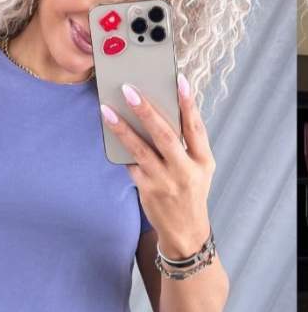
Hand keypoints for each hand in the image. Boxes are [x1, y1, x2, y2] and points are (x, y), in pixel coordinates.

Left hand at [100, 74, 215, 257]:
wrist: (186, 231)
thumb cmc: (191, 192)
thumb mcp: (201, 168)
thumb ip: (188, 144)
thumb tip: (164, 112)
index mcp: (204, 160)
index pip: (196, 127)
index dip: (188, 102)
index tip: (179, 79)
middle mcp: (185, 170)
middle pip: (165, 135)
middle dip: (146, 110)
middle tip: (129, 90)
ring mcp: (165, 181)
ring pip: (140, 149)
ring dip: (122, 128)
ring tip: (107, 111)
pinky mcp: (148, 190)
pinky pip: (132, 164)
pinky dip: (122, 149)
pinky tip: (110, 134)